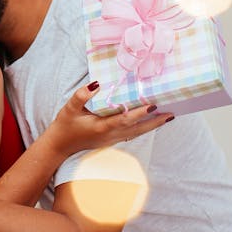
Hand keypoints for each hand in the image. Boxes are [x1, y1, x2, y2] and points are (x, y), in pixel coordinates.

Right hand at [45, 82, 174, 157]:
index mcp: (102, 126)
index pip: (125, 119)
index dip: (140, 113)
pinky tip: (150, 122)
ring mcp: (112, 140)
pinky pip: (131, 134)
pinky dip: (142, 128)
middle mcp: (110, 135)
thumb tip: (96, 84)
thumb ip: (81, 95)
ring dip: (152, 126)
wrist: (59, 147)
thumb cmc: (64, 126)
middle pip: (138, 129)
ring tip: (167, 117)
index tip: (154, 106)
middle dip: (155, 122)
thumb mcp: (69, 108)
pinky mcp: (111, 140)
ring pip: (136, 133)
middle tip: (171, 114)